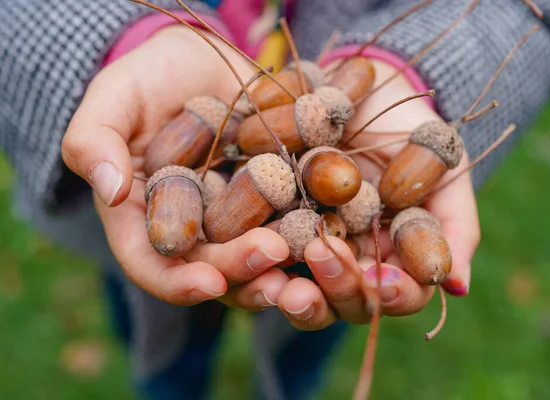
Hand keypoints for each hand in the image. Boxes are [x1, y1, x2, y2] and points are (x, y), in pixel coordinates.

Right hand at [61, 26, 289, 305]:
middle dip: (243, 271)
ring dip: (285, 269)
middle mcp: (194, 230)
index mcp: (145, 218)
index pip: (153, 265)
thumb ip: (95, 140)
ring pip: (257, 259)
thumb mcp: (115, 97)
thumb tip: (111, 191)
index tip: (210, 282)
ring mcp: (237, 219)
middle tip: (275, 259)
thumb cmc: (150, 77)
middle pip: (213, 268)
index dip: (178, 282)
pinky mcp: (275, 199)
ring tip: (312, 266)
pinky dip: (312, 233)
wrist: (204, 60)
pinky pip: (294, 224)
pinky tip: (335, 232)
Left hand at [272, 59, 480, 329]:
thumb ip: (455, 222)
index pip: (400, 294)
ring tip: (287, 286)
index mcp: (395, 256)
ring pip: (307, 295)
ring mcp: (312, 249)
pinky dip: (259, 265)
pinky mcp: (274, 230)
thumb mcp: (442, 168)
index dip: (396, 294)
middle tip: (327, 257)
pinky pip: (264, 259)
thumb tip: (456, 285)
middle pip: (350, 302)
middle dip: (341, 288)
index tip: (387, 279)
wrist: (363, 89)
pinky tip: (253, 254)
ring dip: (299, 296)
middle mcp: (353, 261)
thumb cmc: (410, 129)